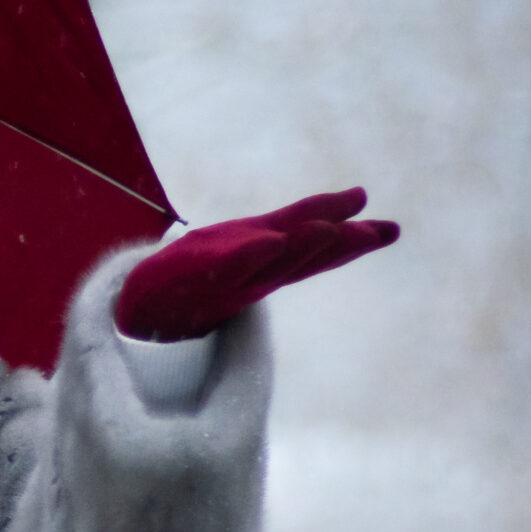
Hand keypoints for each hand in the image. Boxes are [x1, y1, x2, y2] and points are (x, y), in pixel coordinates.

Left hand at [115, 187, 398, 341]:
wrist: (140, 310)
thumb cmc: (193, 278)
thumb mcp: (243, 248)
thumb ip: (288, 233)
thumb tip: (330, 221)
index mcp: (268, 262)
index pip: (315, 248)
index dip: (352, 240)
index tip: (390, 230)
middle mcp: (257, 271)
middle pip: (305, 256)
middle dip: (342, 244)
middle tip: (380, 233)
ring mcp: (228, 276)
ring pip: (275, 262)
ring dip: (303, 246)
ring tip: (332, 229)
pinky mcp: (197, 276)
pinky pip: (227, 266)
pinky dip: (249, 255)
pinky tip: (270, 241)